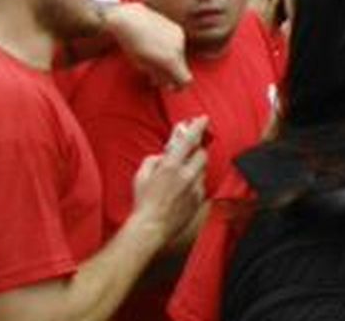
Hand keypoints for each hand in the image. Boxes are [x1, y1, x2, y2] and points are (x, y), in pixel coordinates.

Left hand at [104, 3, 190, 88]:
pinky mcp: (177, 28)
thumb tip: (169, 85)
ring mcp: (180, 36)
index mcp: (171, 59)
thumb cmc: (131, 43)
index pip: (186, 80)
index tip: (172, 88)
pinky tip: (156, 45)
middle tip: (157, 75)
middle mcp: (179, 48)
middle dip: (172, 73)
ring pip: (180, 55)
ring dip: (171, 60)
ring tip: (154, 57)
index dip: (180, 87)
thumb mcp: (142, 65)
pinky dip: (170, 49)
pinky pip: (178, 44)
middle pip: (182, 67)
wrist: (129, 18)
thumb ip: (158, 76)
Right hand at [130, 116, 207, 245]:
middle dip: (196, 151)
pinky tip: (181, 192)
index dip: (197, 127)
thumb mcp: (140, 176)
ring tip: (180, 178)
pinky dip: (194, 184)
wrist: (151, 227)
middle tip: (189, 154)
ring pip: (202, 170)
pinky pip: (201, 185)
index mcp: (171, 166)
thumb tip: (163, 156)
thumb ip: (153, 161)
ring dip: (194, 169)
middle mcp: (186, 175)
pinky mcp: (199, 199)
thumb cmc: (143, 202)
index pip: (189, 140)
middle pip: (202, 154)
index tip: (203, 118)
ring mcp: (195, 187)